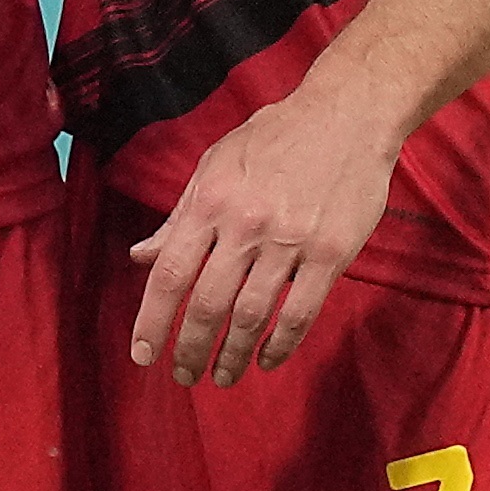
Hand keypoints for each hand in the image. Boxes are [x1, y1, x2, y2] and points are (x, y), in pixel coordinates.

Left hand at [128, 87, 395, 383]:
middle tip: (185, 376)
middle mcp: (246, 225)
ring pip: (252, 316)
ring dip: (232, 355)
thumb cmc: (275, 136)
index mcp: (211, 202)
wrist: (347, 115)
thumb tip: (141, 256)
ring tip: (222, 376)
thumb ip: (179, 215)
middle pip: (208, 304)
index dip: (152, 320)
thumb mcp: (216, 163)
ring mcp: (291, 241)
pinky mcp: (332, 253)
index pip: (170, 273)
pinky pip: (301, 312)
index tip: (143, 354)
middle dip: (191, 348)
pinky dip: (280, 345)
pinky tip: (267, 360)